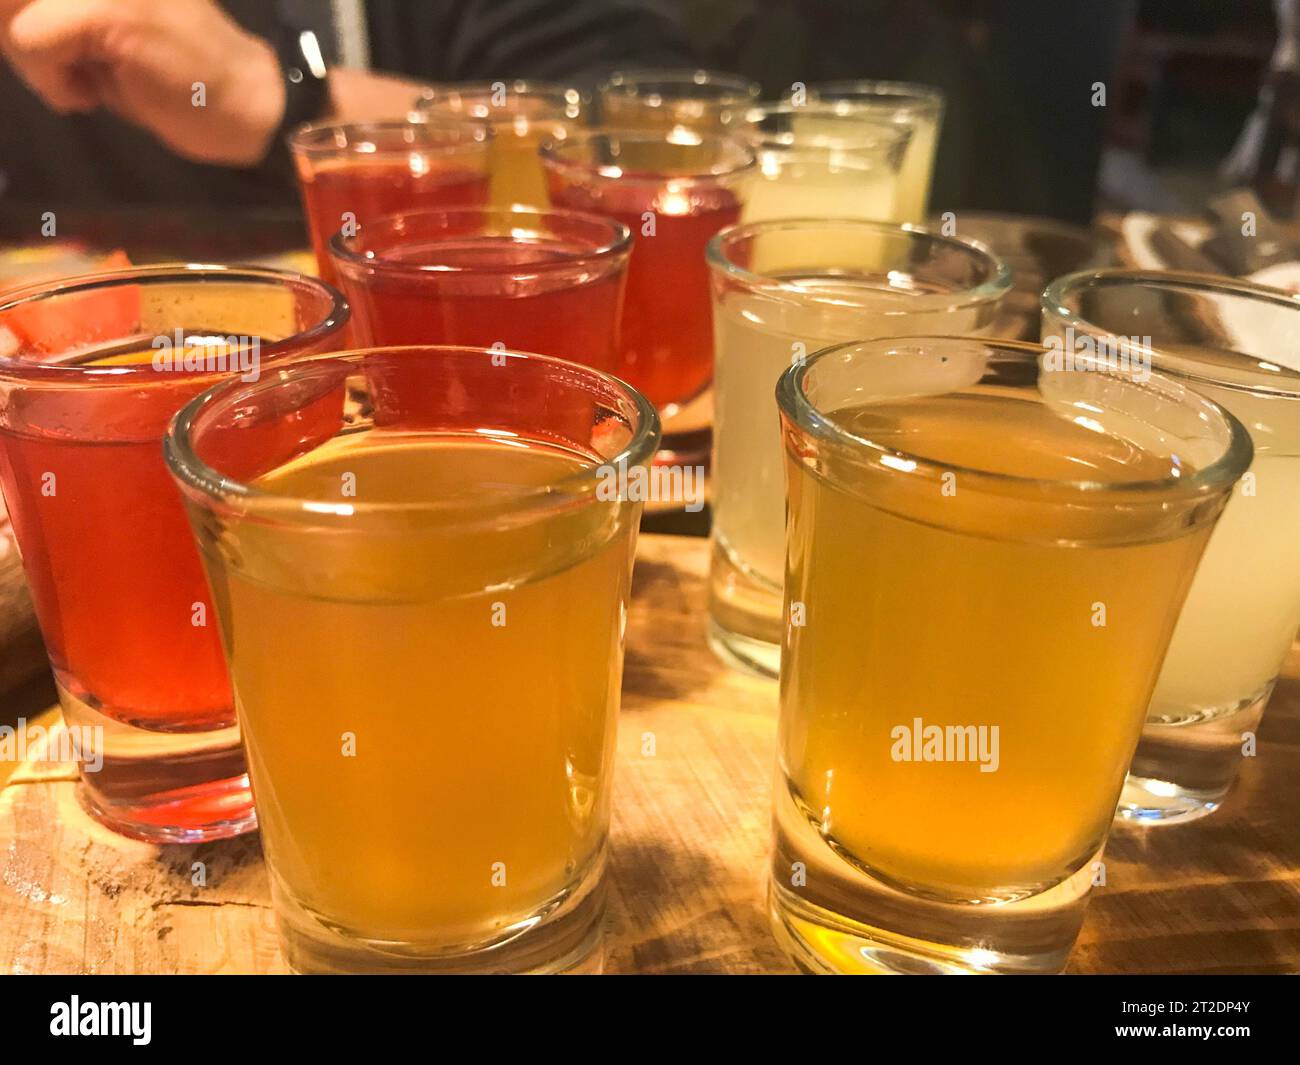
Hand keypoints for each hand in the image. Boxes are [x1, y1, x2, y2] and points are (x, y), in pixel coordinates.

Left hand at [0, 0, 285, 165]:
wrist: (250, 102)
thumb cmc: (180, 76)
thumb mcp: (104, 35)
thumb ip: (54, 17)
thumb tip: (2, 16)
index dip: (15, 19)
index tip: (49, 54)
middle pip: (9, 0)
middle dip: (18, 37)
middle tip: (65, 74)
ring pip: (9, 14)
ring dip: (34, 61)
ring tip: (82, 83)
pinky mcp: (108, 10)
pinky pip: (31, 42)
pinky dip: (52, 81)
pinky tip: (91, 96)